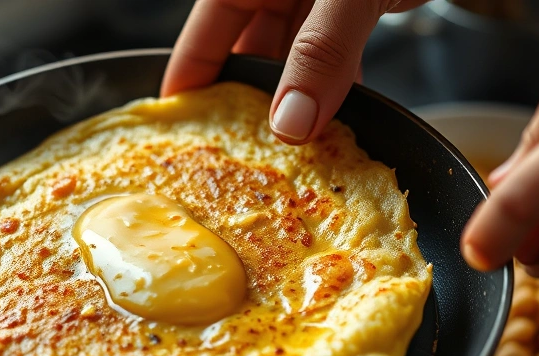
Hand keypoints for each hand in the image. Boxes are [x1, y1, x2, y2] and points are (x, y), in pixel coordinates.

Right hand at [161, 0, 428, 144]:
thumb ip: (319, 51)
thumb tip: (290, 123)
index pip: (205, 36)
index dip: (189, 83)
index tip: (183, 132)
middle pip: (248, 52)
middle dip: (249, 102)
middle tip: (246, 158)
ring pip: (293, 58)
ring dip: (298, 100)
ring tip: (291, 150)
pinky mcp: (355, 3)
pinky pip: (332, 53)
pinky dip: (334, 84)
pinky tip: (337, 115)